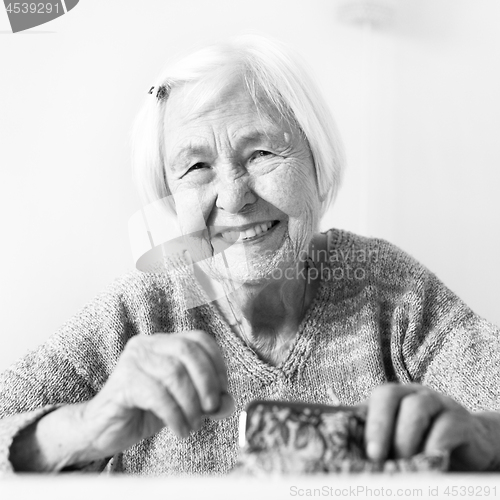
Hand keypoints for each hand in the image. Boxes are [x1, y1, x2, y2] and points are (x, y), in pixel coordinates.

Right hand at [77, 330, 233, 461]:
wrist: (104, 429)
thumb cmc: (146, 411)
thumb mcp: (184, 403)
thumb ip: (207, 401)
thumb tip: (227, 403)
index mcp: (165, 342)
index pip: (200, 339)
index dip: (217, 363)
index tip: (221, 390)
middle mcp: (148, 344)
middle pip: (188, 350)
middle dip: (206, 381)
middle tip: (210, 408)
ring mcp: (134, 360)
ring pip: (174, 373)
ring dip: (191, 403)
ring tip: (193, 423)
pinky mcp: (123, 381)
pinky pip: (158, 395)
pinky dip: (175, 415)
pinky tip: (180, 429)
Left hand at [364, 383, 499, 470]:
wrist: (470, 448)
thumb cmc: (424, 445)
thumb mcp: (398, 442)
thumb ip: (378, 442)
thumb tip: (347, 456)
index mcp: (393, 397)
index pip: (372, 399)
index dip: (365, 421)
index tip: (362, 450)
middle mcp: (413, 394)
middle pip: (390, 394)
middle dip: (379, 425)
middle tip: (375, 456)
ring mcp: (438, 403)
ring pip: (416, 407)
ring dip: (406, 438)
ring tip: (404, 463)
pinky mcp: (461, 421)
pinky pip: (446, 427)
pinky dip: (435, 446)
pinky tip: (430, 462)